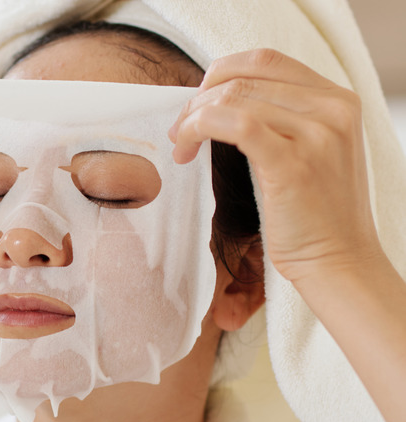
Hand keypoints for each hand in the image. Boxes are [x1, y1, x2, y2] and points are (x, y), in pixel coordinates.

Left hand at [169, 49, 382, 284]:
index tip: (198, 104)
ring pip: (232, 97)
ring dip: (192, 119)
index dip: (220, 75)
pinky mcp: (294, 164)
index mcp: (337, 99)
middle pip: (243, 77)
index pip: (265, 61)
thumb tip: (218, 96)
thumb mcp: (309, 149)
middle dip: (198, 100)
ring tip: (182, 146)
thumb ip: (281, 116)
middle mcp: (333, 109)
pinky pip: (235, 124)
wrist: (339, 263)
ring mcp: (318, 135)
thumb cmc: (314, 213)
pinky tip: (186, 151)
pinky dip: (199, 129)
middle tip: (180, 130)